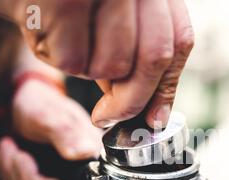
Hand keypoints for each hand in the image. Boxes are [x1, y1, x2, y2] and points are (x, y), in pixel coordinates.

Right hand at [0, 0, 193, 127]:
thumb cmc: (69, 9)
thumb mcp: (114, 25)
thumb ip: (140, 59)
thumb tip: (156, 115)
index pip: (179, 40)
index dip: (167, 86)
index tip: (155, 118)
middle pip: (154, 58)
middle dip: (132, 101)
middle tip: (107, 117)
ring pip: (113, 65)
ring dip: (89, 71)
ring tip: (71, 43)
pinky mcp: (64, 0)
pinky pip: (74, 61)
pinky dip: (60, 60)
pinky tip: (49, 33)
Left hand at [0, 79, 101, 179]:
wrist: (29, 101)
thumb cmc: (43, 104)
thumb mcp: (52, 114)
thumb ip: (67, 133)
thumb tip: (84, 152)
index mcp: (94, 157)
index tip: (30, 166)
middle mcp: (84, 172)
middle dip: (29, 179)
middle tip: (16, 153)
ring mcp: (66, 178)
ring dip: (15, 174)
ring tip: (9, 147)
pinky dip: (12, 174)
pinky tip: (9, 155)